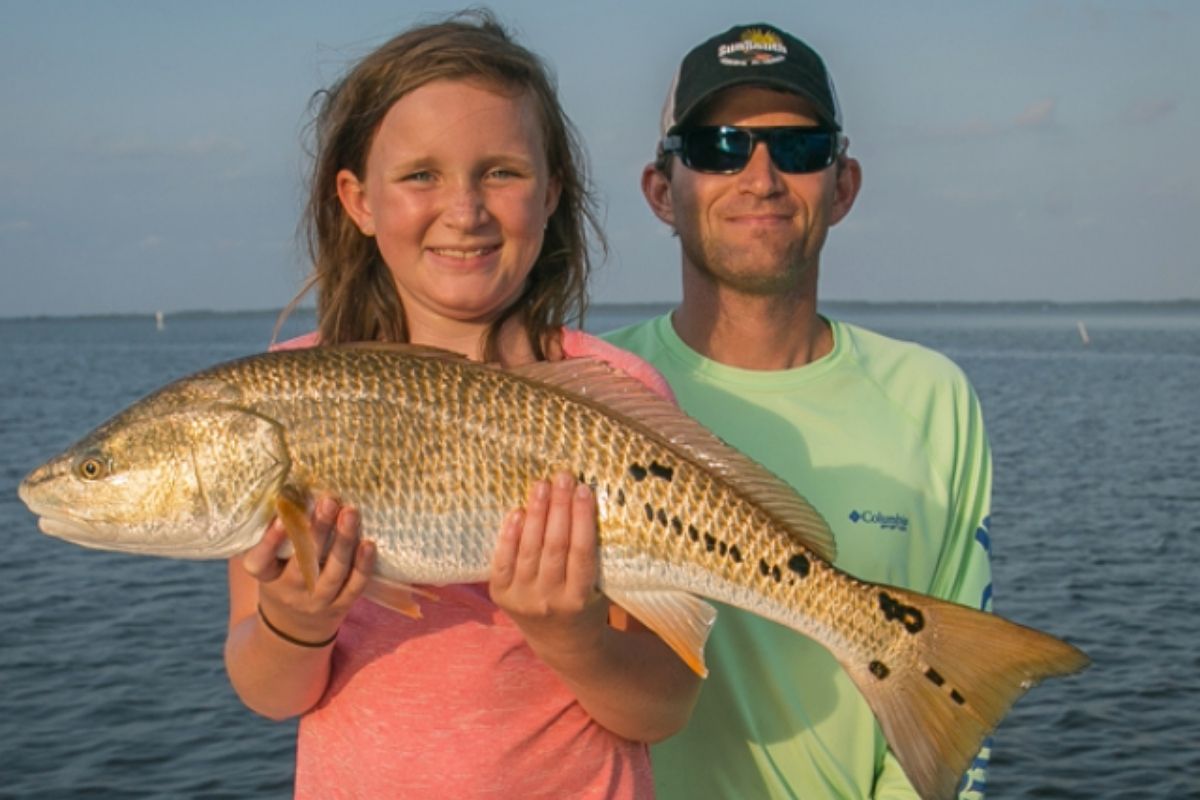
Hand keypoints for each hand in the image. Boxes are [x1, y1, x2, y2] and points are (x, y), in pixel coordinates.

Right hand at [240, 495, 374, 645]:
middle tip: (329, 502)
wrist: (295, 629)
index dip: (270, 542)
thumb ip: (278, 534)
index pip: (259, 563)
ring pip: (333, 573)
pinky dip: (363, 566)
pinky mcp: (340, 607)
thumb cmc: (282, 578)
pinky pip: (354, 587)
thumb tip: (294, 490)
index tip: (282, 518)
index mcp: (266, 578)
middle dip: (318, 532)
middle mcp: (289, 592)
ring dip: (344, 541)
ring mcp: (317, 602)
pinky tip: (369, 543)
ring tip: (351, 513)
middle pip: (303, 564)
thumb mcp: (270, 562)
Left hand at [489, 472, 609, 665]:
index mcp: (579, 600)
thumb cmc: (587, 606)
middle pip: (554, 547)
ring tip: (541, 486)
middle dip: (559, 508)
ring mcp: (522, 599)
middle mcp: (548, 601)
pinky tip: (517, 512)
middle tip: (563, 477)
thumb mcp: (600, 588)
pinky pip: (502, 561)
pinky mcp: (501, 596)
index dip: (582, 519)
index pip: (581, 553)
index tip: (585, 490)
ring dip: (536, 514)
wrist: (561, 644)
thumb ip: (595, 556)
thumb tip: (586, 503)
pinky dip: (509, 536)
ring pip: (529, 550)